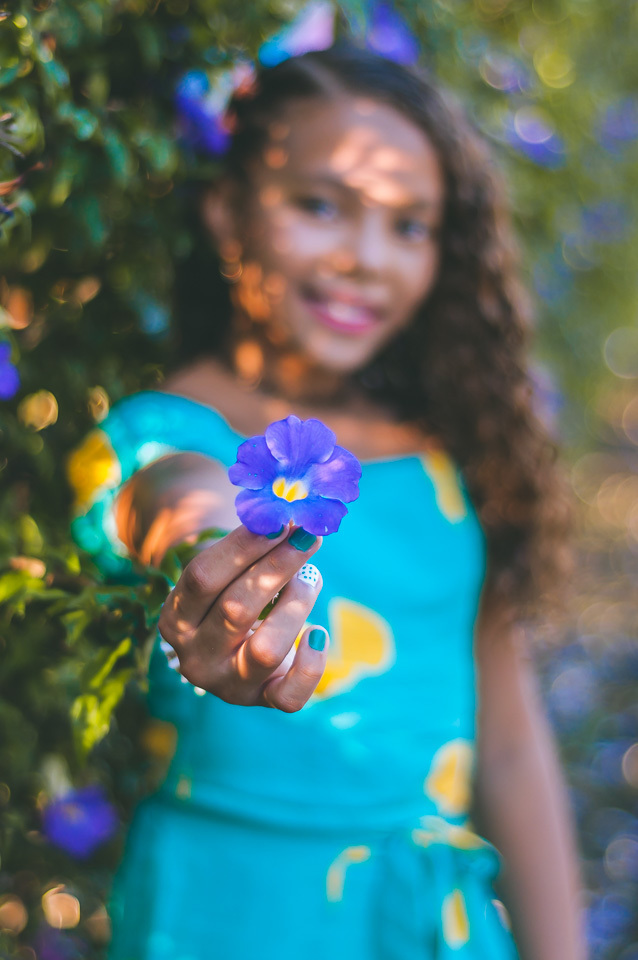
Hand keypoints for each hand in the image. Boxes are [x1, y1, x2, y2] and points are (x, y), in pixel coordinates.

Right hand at [157, 524, 328, 711]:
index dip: (243, 546)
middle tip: (306, 536)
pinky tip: (318, 632)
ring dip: (296, 604)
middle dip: (277, 566)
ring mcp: (229, 685)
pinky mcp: (264, 701)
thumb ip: (251, 548)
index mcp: (175, 619)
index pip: (202, 577)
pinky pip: (290, 696)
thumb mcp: (227, 573)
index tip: (277, 520)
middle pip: (236, 609)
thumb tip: (288, 517)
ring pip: (266, 650)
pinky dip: (312, 663)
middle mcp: (195, 658)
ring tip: (310, 578)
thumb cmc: (232, 595)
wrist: (231, 652)